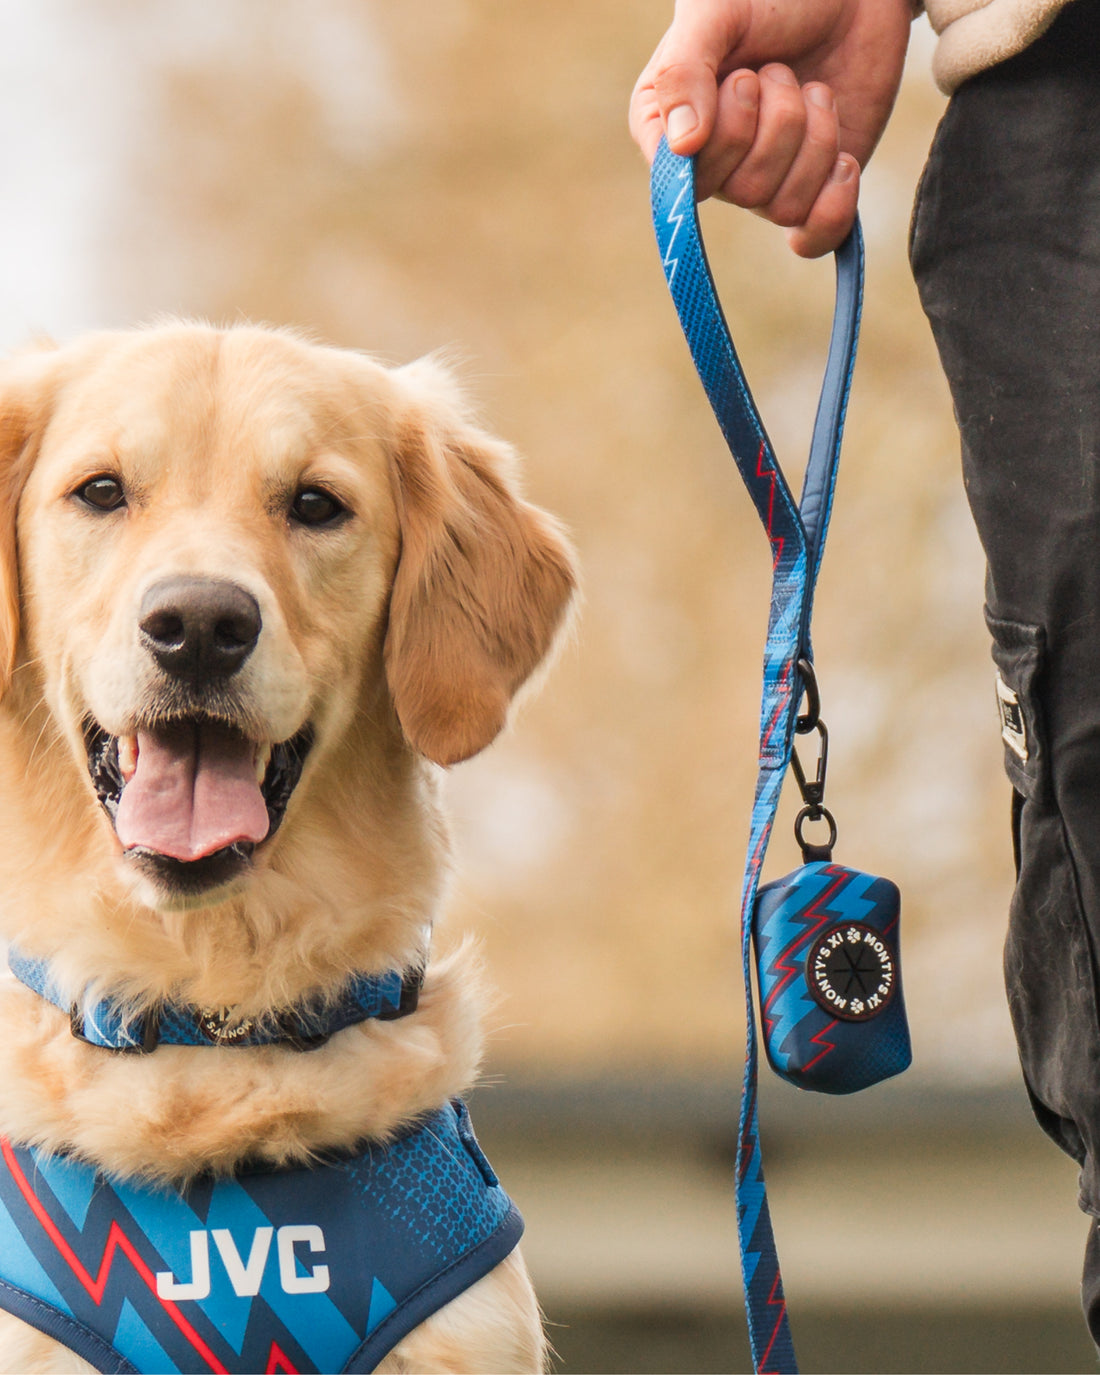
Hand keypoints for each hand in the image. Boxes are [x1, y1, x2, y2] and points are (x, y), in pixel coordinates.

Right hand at [629, 0, 912, 255]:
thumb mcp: (714, 13)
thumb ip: (684, 70)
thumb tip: (682, 147)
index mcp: (669, 128)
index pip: (680, 179)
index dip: (721, 135)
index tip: (739, 78)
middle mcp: (712, 165)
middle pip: (740, 190)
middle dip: (776, 121)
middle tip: (778, 71)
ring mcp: (764, 181)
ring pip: (783, 205)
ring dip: (814, 138)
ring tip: (813, 90)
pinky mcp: (813, 191)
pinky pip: (812, 239)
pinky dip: (833, 206)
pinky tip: (843, 161)